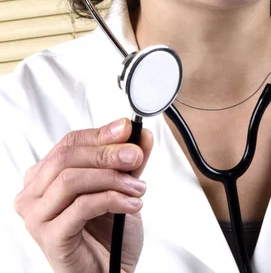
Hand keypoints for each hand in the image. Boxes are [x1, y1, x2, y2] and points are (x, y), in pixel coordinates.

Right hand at [14, 118, 152, 272]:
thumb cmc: (108, 234)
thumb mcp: (121, 187)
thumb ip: (128, 161)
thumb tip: (140, 134)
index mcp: (44, 176)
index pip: (70, 142)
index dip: (101, 134)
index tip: (127, 129)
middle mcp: (33, 194)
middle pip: (66, 158)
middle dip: (106, 153)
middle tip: (135, 156)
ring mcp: (37, 217)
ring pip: (71, 179)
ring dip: (111, 178)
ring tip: (138, 188)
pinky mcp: (49, 237)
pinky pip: (81, 206)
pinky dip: (112, 199)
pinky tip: (131, 204)